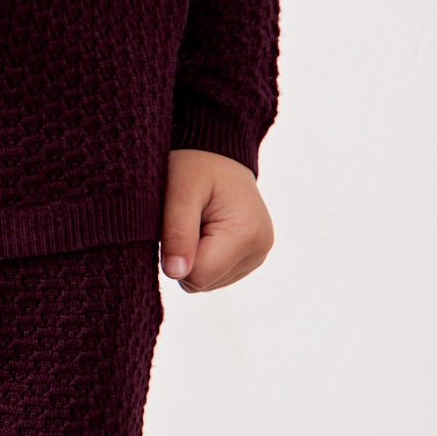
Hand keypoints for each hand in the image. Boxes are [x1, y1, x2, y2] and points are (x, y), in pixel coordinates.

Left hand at [160, 149, 274, 291]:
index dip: (176, 255)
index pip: (197, 276)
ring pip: (207, 282)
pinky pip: (215, 275)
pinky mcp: (251, 257)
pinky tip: (206, 229)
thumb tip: (176, 273)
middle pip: (202, 283)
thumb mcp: (179, 193)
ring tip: (198, 221)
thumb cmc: (195, 165)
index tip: (177, 224)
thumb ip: (177, 233)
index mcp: (247, 235)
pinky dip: (203, 256)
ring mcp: (258, 255)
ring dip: (193, 256)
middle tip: (187, 219)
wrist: (218, 152)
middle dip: (185, 256)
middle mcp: (260, 250)